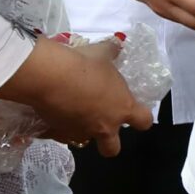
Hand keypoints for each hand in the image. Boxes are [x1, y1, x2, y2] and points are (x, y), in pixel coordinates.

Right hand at [0, 39, 151, 156]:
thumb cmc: (83, 64)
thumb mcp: (101, 53)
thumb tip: (116, 44)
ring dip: (82, 129)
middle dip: (110, 142)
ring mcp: (80, 132)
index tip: (136, 112)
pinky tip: (53, 111)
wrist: (50, 77)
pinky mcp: (57, 133)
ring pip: (84, 140)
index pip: (144, 122)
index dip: (142, 118)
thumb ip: (111, 51)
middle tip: (102, 124)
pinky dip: (58, 126)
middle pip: (112, 148)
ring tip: (72, 110)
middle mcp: (104, 126)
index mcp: (122, 108)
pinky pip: (60, 135)